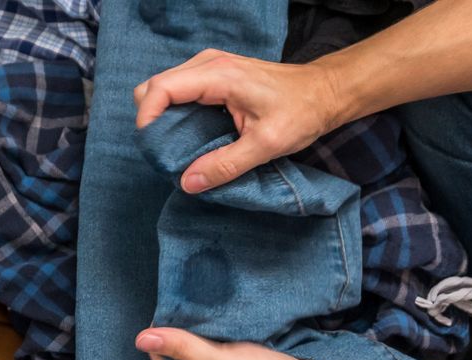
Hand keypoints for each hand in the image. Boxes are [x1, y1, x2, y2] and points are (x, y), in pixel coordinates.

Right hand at [133, 49, 343, 193]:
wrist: (324, 92)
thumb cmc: (301, 112)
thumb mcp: (266, 145)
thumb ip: (225, 165)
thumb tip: (188, 183)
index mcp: (219, 76)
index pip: (160, 89)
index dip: (147, 119)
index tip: (153, 150)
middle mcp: (208, 64)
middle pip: (154, 87)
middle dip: (152, 121)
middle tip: (167, 152)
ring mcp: (209, 66)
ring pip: (163, 88)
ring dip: (163, 118)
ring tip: (179, 147)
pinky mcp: (212, 74)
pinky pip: (178, 90)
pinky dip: (175, 113)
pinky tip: (192, 135)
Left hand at [135, 327, 361, 359]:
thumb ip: (181, 348)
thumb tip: (140, 339)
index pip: (161, 354)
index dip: (166, 330)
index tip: (180, 306)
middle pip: (180, 351)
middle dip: (186, 329)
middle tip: (198, 304)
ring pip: (202, 349)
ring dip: (206, 331)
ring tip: (214, 309)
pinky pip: (222, 350)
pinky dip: (224, 336)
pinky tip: (231, 321)